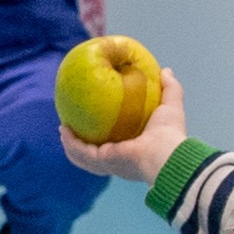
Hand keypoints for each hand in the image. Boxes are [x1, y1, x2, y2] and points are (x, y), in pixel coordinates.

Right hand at [62, 66, 189, 182]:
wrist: (166, 152)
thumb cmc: (170, 133)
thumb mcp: (170, 104)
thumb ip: (170, 88)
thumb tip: (166, 70)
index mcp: (133, 151)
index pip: (116, 145)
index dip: (105, 136)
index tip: (96, 121)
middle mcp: (119, 161)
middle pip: (94, 154)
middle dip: (81, 145)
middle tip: (72, 128)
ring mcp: (109, 163)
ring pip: (83, 157)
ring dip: (71, 145)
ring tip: (63, 130)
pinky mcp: (102, 161)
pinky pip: (81, 152)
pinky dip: (72, 143)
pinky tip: (64, 130)